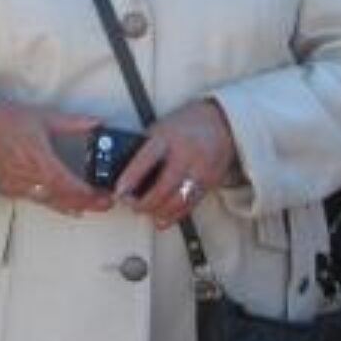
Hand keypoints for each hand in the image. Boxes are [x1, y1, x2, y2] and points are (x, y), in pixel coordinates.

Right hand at [0, 103, 109, 214]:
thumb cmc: (4, 121)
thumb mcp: (42, 117)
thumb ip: (72, 123)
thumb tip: (96, 122)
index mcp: (37, 158)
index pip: (66, 184)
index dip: (86, 194)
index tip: (103, 194)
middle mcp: (28, 177)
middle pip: (62, 198)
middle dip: (87, 203)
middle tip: (105, 203)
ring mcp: (19, 186)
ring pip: (51, 203)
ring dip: (72, 205)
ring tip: (91, 204)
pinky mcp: (11, 190)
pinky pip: (37, 201)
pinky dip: (55, 203)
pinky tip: (66, 203)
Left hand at [115, 98, 240, 227]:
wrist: (221, 123)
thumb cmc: (183, 125)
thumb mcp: (161, 128)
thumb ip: (145, 148)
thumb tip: (122, 172)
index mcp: (168, 137)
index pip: (146, 160)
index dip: (131, 178)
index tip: (119, 191)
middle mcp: (185, 154)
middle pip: (163, 187)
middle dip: (144, 202)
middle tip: (130, 204)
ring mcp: (200, 170)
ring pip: (177, 201)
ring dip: (158, 211)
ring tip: (145, 210)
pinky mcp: (210, 182)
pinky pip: (190, 205)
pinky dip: (174, 215)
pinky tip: (162, 218)